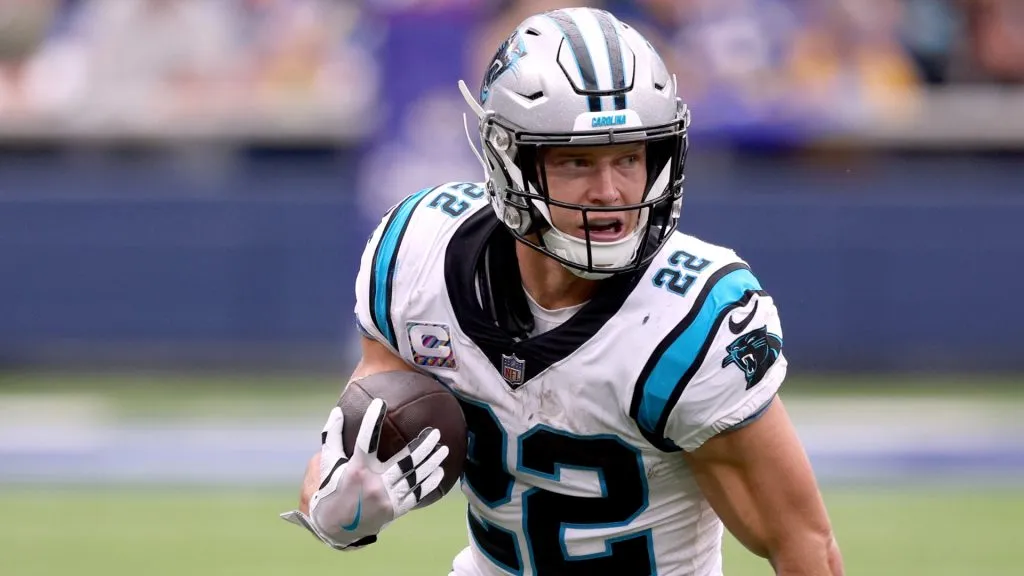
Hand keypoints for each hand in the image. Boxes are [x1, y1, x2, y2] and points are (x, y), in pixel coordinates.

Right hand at [280, 398, 448, 549]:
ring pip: (416, 477)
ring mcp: (386, 498)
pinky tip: (439, 472)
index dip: (373, 420)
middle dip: (423, 445)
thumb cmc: (332, 489)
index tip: (380, 403)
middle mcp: (373, 484)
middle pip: (405, 461)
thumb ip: (333, 437)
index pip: (366, 440)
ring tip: (443, 448)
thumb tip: (337, 410)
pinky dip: (430, 482)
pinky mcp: (395, 510)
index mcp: (357, 470)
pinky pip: (417, 494)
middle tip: (435, 432)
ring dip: (432, 462)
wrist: (336, 527)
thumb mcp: (328, 464)